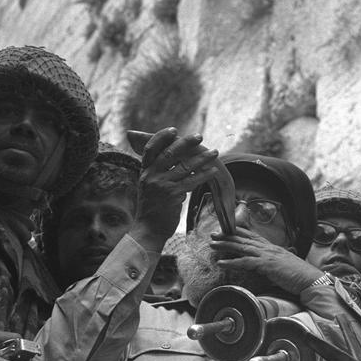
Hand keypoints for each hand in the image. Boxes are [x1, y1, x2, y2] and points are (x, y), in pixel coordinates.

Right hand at [127, 128, 217, 244]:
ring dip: (202, 158)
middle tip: (199, 136)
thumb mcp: (148, 186)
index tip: (173, 130)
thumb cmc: (152, 207)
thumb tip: (176, 156)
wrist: (148, 230)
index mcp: (145, 172)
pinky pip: (192, 181)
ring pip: (185, 167)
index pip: (150, 149)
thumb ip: (158, 172)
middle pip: (169, 154)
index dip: (161, 137)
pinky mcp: (173, 196)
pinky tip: (213, 171)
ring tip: (215, 152)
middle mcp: (151, 176)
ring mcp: (162, 185)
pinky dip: (204, 175)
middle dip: (186, 143)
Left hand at [210, 227, 323, 294]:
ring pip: (242, 247)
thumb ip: (272, 264)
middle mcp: (268, 248)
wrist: (309, 279)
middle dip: (227, 235)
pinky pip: (245, 262)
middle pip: (243, 239)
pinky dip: (232, 262)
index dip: (238, 232)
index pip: (252, 236)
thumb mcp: (282, 266)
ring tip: (212, 244)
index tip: (226, 229)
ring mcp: (267, 255)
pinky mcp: (266, 265)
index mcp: (271, 247)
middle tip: (213, 234)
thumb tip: (264, 267)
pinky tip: (221, 263)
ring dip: (225, 245)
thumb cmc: (298, 276)